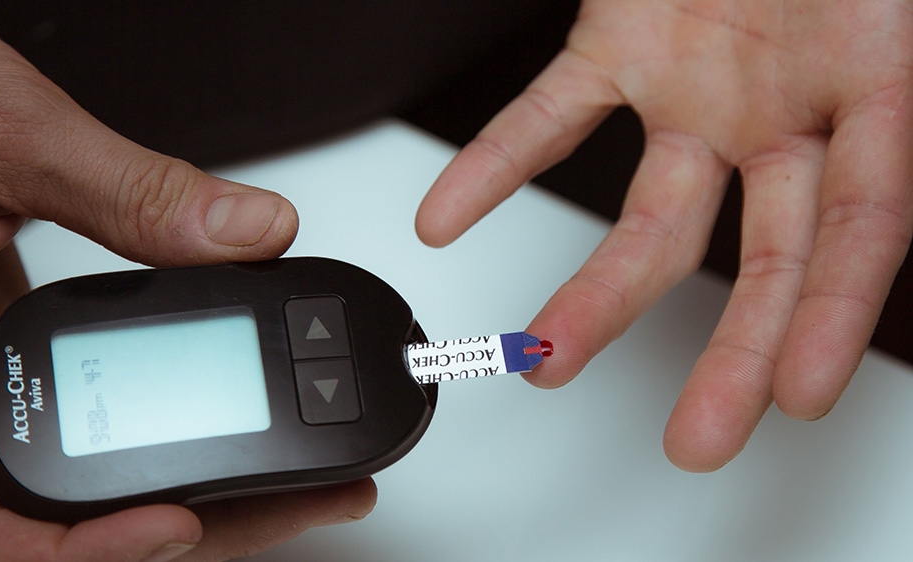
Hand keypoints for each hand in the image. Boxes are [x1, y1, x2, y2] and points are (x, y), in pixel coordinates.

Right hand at [0, 2, 374, 560]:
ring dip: (187, 484)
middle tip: (298, 499)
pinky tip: (217, 417)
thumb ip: (127, 192)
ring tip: (287, 476)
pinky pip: (83, 413)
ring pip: (80, 476)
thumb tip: (246, 233)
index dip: (77, 550)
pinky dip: (158, 428)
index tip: (175, 522)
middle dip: (188, 520)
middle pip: (56, 517)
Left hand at [417, 0, 912, 470]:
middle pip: (759, 256)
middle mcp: (781, 111)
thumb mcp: (894, 0)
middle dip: (732, 348)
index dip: (832, 315)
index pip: (860, 232)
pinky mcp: (621, 43)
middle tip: (699, 435)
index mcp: (871, 91)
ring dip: (598, 290)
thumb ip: (890, 54)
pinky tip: (448, 217)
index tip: (802, 393)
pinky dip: (495, 164)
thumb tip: (879, 154)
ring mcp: (698, 88)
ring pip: (650, 212)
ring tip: (546, 354)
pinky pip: (548, 114)